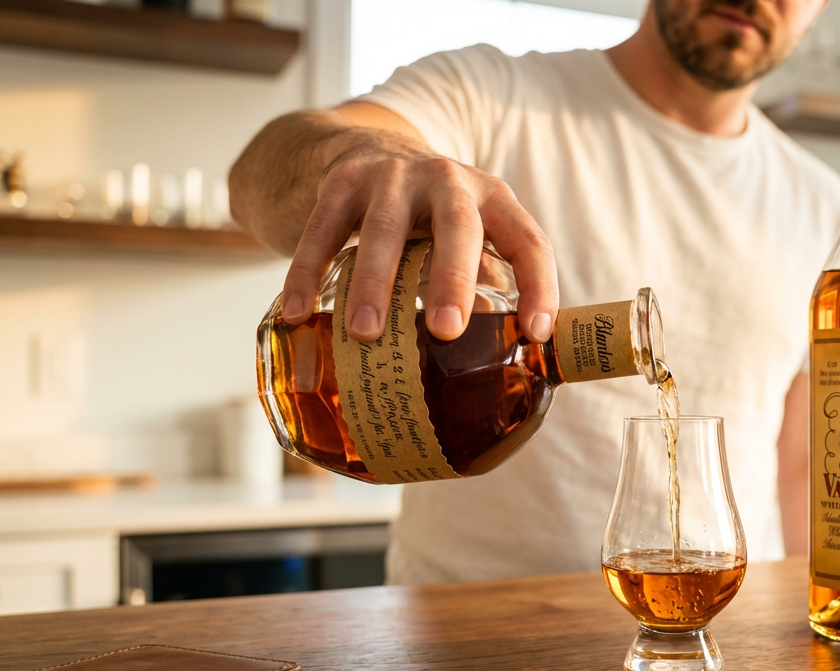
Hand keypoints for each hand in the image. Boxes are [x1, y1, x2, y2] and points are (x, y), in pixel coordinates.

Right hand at [279, 127, 557, 343]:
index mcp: (493, 198)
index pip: (528, 241)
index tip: (536, 333)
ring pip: (384, 230)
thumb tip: (490, 354)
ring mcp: (394, 176)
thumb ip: (481, 282)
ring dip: (373, 284)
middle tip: (445, 330)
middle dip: (452, 279)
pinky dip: (308, 271)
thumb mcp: (468, 235)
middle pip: (457, 227)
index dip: (539, 285)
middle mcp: (449, 180)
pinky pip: (323, 229)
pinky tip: (300, 313)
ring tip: (365, 334)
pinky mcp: (344, 180)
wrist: (370, 147)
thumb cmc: (433, 216)